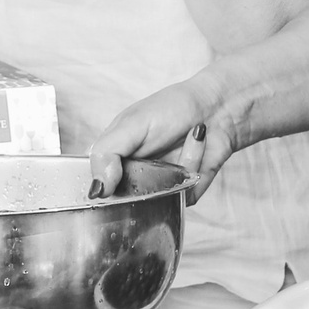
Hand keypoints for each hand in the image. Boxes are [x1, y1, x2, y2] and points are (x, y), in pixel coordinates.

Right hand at [90, 78, 233, 203]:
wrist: (216, 106)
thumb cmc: (171, 107)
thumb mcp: (131, 123)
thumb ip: (107, 153)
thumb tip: (96, 188)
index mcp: (111, 157)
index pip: (92, 186)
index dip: (99, 189)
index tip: (116, 177)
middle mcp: (132, 175)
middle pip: (123, 203)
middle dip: (144, 180)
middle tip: (155, 155)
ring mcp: (157, 187)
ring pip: (157, 201)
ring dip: (177, 165)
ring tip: (186, 136)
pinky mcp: (182, 193)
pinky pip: (183, 196)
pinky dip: (194, 166)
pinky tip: (196, 143)